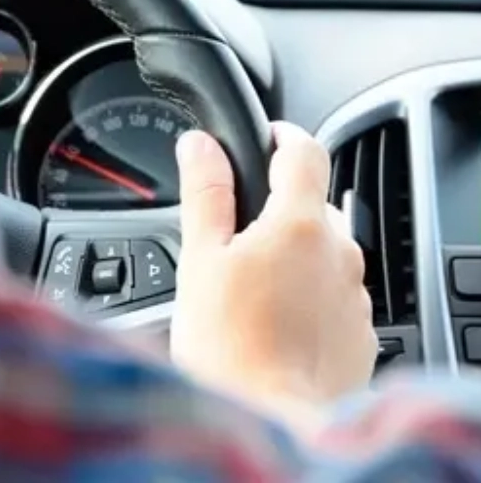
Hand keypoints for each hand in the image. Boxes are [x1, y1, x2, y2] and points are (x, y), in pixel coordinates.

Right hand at [171, 123, 376, 433]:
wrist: (272, 425)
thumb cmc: (231, 348)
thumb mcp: (201, 259)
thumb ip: (205, 193)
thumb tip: (199, 143)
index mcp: (300, 223)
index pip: (305, 150)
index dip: (283, 135)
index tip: (268, 137)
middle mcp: (340, 252)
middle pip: (314, 205)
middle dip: (280, 209)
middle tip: (236, 239)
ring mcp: (355, 296)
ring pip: (326, 253)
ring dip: (296, 256)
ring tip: (252, 290)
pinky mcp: (361, 335)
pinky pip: (336, 297)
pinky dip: (311, 297)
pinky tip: (276, 323)